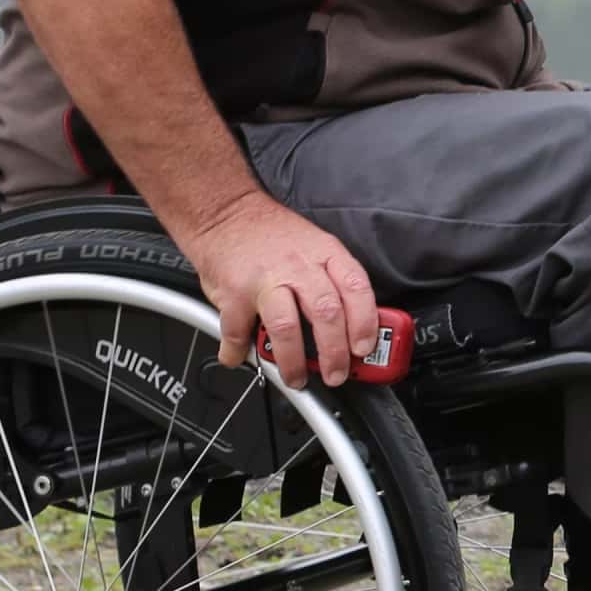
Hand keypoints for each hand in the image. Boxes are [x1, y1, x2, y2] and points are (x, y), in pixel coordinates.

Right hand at [175, 193, 379, 385]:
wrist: (225, 212)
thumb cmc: (272, 235)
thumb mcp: (315, 246)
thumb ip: (333, 280)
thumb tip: (355, 325)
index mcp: (325, 253)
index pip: (356, 289)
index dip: (364, 322)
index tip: (364, 349)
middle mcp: (299, 266)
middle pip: (326, 313)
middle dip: (334, 352)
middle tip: (335, 374)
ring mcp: (266, 279)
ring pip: (286, 327)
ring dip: (292, 361)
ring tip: (295, 378)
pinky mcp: (234, 291)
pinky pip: (239, 330)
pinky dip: (239, 351)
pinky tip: (240, 357)